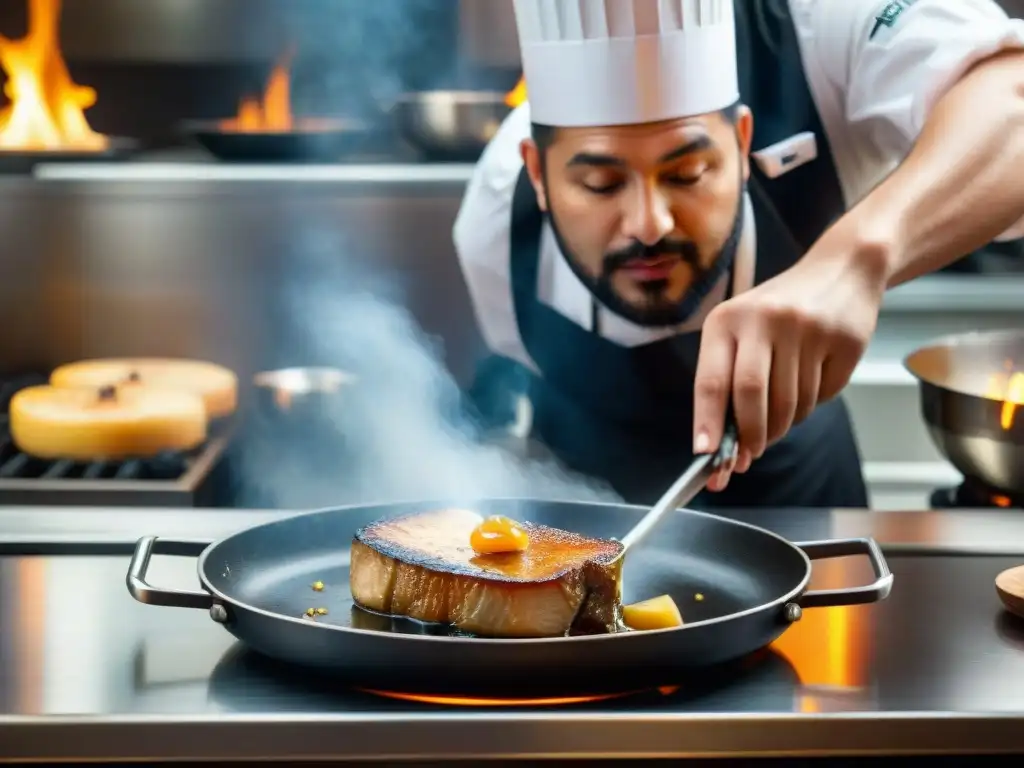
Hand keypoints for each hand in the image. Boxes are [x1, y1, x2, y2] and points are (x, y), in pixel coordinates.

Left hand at [692, 233, 889, 491]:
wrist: (843, 269)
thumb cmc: (779, 310)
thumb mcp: (743, 329)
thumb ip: (728, 378)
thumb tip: (720, 444)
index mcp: (727, 320)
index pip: (711, 380)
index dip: (708, 422)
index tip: (705, 454)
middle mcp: (763, 320)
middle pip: (750, 394)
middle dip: (750, 434)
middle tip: (750, 455)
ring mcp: (805, 328)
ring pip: (789, 402)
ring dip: (782, 424)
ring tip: (780, 418)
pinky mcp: (842, 340)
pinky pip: (823, 395)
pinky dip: (812, 404)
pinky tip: (812, 383)